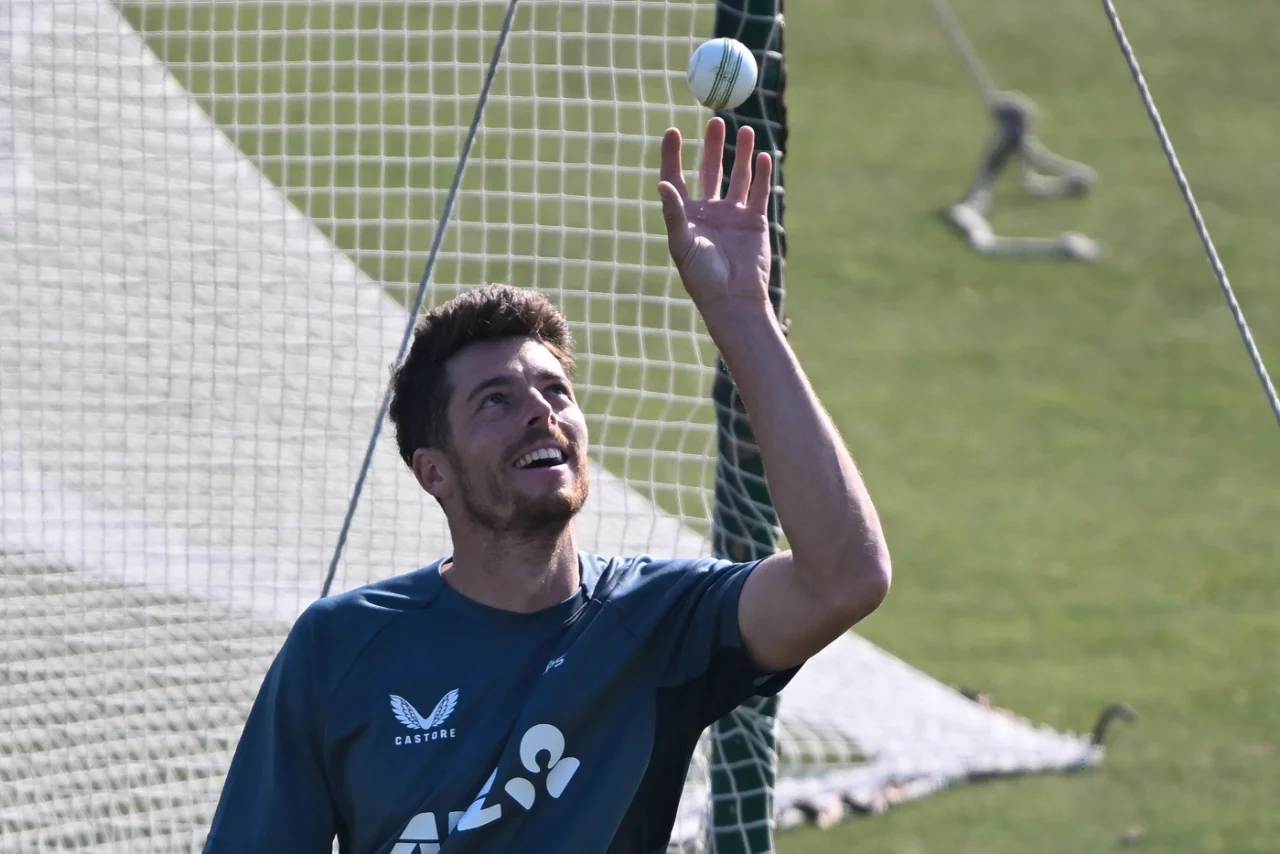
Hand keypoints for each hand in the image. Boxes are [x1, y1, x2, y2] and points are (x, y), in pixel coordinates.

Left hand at [657, 118, 772, 317]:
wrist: (733, 299)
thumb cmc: (702, 277)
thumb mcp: (682, 244)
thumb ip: (674, 213)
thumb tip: (662, 182)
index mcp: (685, 215)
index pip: (676, 177)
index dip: (673, 154)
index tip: (673, 131)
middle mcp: (708, 210)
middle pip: (709, 169)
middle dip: (712, 145)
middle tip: (715, 121)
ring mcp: (732, 213)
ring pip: (737, 175)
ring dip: (742, 153)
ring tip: (746, 130)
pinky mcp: (754, 220)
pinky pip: (758, 191)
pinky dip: (762, 173)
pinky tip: (764, 157)